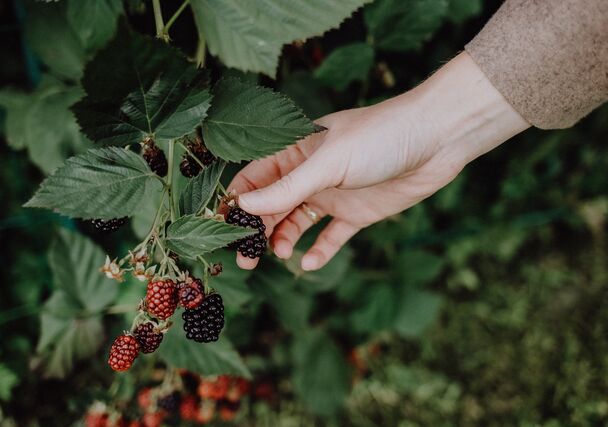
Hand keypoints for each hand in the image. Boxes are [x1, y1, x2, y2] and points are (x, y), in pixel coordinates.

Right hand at [228, 52, 529, 269]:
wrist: (437, 140)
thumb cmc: (380, 137)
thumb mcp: (328, 162)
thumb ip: (287, 187)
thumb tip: (243, 206)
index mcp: (297, 152)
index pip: (255, 178)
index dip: (238, 202)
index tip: (224, 227)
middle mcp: (311, 175)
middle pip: (272, 206)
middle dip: (256, 231)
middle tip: (245, 259)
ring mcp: (333, 196)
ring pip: (297, 223)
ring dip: (284, 240)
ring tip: (280, 253)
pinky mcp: (357, 214)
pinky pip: (331, 237)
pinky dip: (319, 251)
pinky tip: (310, 263)